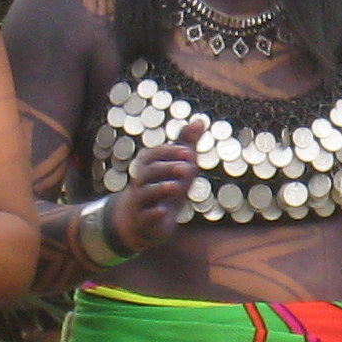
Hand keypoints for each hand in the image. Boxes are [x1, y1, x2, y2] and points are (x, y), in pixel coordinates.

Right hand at [110, 117, 206, 251]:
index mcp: (147, 166)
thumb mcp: (176, 165)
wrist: (140, 221)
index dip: (170, 152)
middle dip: (167, 169)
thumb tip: (201, 120)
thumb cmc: (162, 186)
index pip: (154, 155)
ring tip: (176, 187)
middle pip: (149, 172)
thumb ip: (186, 144)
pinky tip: (163, 212)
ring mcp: (140, 202)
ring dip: (160, 189)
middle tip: (187, 168)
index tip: (189, 152)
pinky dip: (153, 214)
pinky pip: (145, 217)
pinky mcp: (144, 221)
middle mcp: (140, 182)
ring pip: (146, 193)